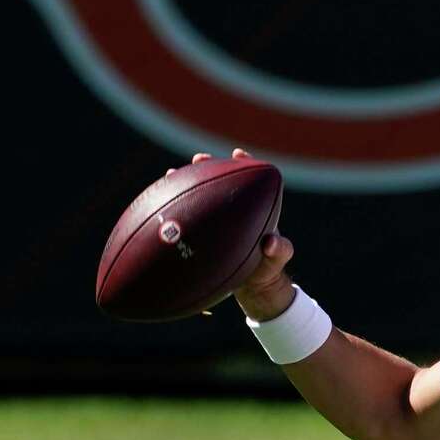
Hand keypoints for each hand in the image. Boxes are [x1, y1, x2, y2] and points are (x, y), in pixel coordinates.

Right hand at [166, 148, 295, 320]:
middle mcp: (234, 209)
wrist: (253, 285)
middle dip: (209, 167)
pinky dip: (176, 211)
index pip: (251, 181)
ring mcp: (217, 219)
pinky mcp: (203, 232)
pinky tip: (158, 206)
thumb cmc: (268, 267)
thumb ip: (280, 251)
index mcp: (254, 209)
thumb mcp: (278, 259)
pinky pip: (189, 219)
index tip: (238, 154)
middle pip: (221, 182)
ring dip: (187, 183)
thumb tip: (271, 243)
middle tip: (199, 159)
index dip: (245, 164)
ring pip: (200, 197)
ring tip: (172, 173)